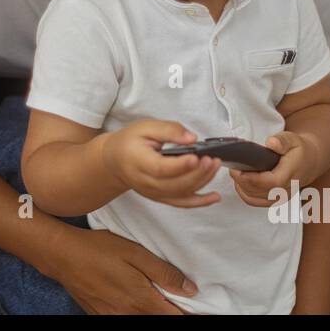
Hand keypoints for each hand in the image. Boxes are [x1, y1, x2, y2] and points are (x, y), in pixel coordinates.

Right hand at [47, 227, 196, 313]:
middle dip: (176, 315)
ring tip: (165, 305)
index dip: (193, 316)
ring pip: (144, 323)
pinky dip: (139, 315)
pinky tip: (140, 306)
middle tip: (189, 309)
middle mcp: (128, 316)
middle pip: (160, 322)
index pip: (175, 317)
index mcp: (141, 301)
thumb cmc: (98, 250)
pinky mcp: (101, 317)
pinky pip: (124, 321)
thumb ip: (163, 272)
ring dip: (156, 315)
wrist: (61, 256)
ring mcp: (113, 319)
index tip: (206, 313)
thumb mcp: (135, 253)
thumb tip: (190, 290)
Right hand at [101, 119, 222, 208]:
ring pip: (181, 193)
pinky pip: (182, 203)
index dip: (180, 165)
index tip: (196, 157)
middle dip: (197, 173)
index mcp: (140, 163)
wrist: (114, 160)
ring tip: (214, 166)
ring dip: (202, 181)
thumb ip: (169, 130)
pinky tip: (215, 197)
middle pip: (175, 184)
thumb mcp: (145, 127)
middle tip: (212, 159)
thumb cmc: (129, 142)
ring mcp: (154, 193)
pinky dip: (200, 202)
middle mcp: (146, 182)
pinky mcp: (161, 197)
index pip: (162, 168)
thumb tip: (191, 138)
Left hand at [230, 131, 319, 207]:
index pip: (270, 183)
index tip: (237, 170)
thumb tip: (271, 143)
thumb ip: (282, 141)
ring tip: (235, 172)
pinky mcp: (274, 200)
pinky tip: (240, 183)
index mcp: (290, 175)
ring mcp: (280, 197)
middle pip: (258, 192)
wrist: (309, 161)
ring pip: (254, 198)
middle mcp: (285, 190)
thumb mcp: (293, 139)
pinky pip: (255, 202)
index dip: (251, 178)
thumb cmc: (299, 150)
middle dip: (241, 180)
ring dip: (242, 187)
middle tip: (232, 167)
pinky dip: (244, 194)